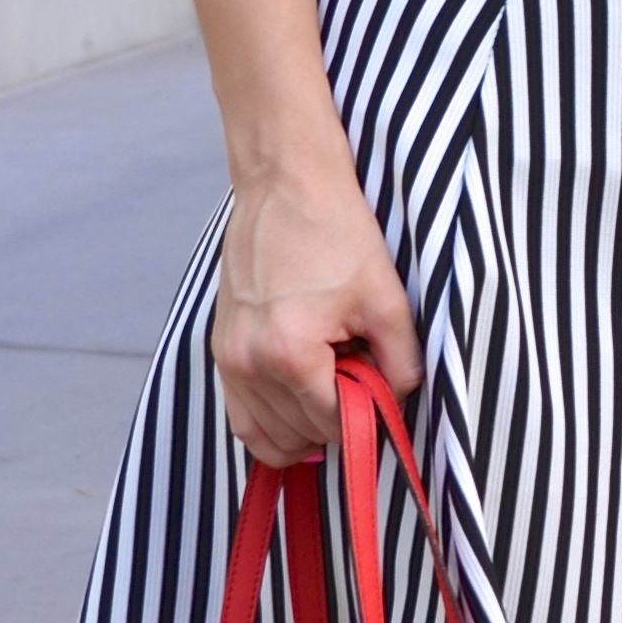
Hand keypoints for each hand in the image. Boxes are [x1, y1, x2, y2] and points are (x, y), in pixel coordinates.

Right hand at [211, 162, 421, 464]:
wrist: (286, 185)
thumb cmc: (336, 234)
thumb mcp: (387, 299)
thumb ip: (401, 363)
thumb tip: (397, 403)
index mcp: (289, 352)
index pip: (334, 424)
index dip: (366, 417)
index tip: (382, 394)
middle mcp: (248, 362)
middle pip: (300, 434)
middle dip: (336, 420)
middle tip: (360, 383)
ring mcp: (227, 357)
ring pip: (265, 436)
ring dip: (304, 429)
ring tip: (332, 391)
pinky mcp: (219, 348)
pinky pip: (239, 416)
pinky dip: (270, 425)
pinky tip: (299, 409)